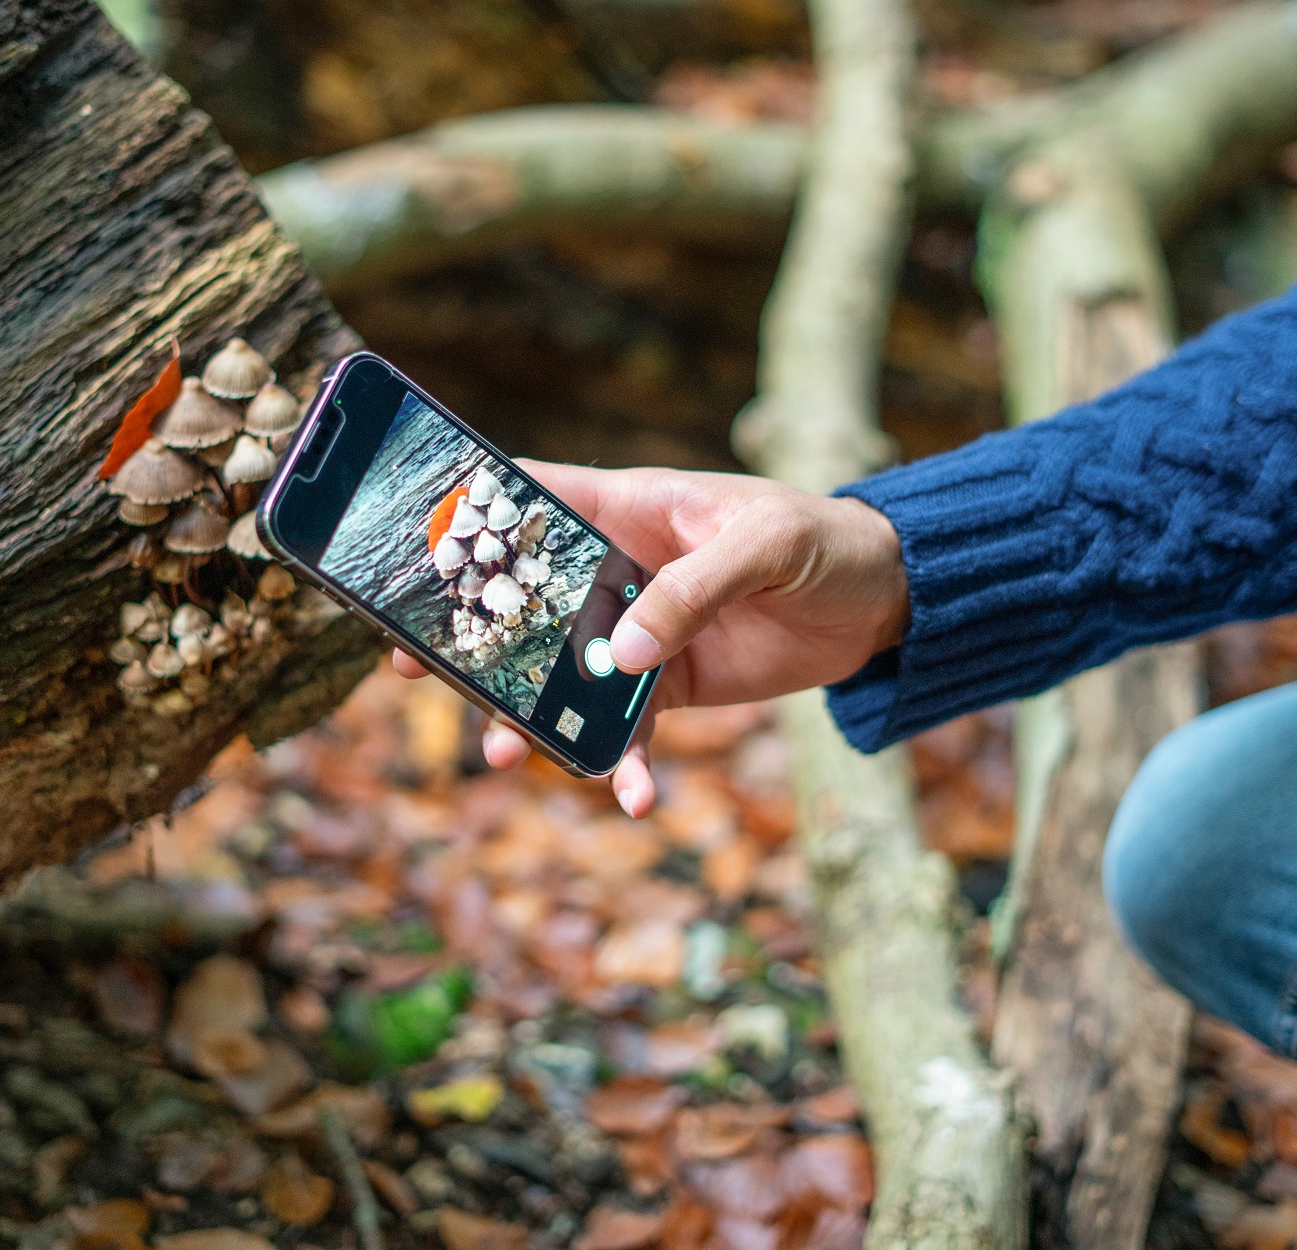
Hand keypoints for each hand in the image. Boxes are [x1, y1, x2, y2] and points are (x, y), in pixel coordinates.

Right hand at [392, 461, 909, 816]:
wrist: (886, 600)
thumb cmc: (822, 540)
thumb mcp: (765, 547)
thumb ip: (692, 589)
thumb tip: (621, 653)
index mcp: (626, 508)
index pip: (529, 500)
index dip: (467, 519)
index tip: (410, 552)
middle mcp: (616, 571)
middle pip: (523, 601)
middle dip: (468, 635)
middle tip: (412, 666)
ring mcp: (637, 633)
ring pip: (562, 677)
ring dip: (529, 718)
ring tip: (503, 757)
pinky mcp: (670, 687)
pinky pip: (630, 730)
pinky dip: (624, 766)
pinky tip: (632, 797)